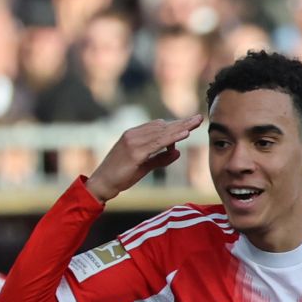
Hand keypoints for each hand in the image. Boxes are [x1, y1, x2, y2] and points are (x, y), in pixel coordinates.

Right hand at [85, 115, 203, 201]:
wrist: (102, 183)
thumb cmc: (120, 175)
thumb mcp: (144, 166)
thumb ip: (160, 158)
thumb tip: (177, 152)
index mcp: (134, 135)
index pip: (159, 126)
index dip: (176, 125)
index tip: (191, 122)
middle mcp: (133, 135)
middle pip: (163, 126)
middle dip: (182, 123)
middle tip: (199, 118)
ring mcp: (133, 142)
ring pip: (162, 133)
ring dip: (180, 128)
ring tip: (196, 123)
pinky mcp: (135, 152)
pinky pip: (158, 143)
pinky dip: (172, 138)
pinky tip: (184, 135)